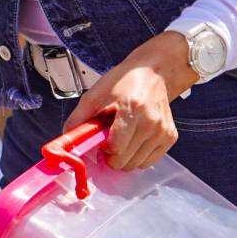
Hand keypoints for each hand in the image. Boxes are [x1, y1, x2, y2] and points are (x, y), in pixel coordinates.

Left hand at [63, 35, 185, 170]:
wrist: (153, 73)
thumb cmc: (123, 82)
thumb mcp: (95, 95)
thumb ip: (78, 119)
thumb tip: (66, 140)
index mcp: (132, 108)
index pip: (116, 148)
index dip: (103, 150)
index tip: (100, 142)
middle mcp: (151, 122)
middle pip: (125, 161)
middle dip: (112, 156)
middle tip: (109, 141)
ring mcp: (163, 131)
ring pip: (136, 164)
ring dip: (124, 158)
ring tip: (122, 138)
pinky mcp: (170, 137)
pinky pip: (148, 162)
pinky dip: (137, 157)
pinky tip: (133, 141)